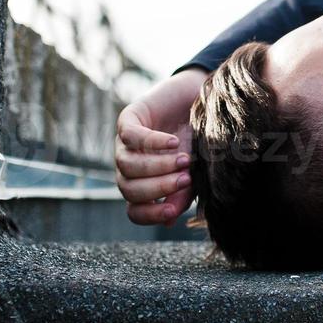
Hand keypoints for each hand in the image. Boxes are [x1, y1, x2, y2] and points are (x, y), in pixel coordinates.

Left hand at [115, 67, 207, 224]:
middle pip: (128, 190)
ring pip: (126, 166)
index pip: (134, 211)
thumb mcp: (194, 171)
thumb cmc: (196, 140)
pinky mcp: (127, 121)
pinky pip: (131, 137)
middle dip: (158, 188)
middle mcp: (129, 168)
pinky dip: (152, 142)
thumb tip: (168, 221)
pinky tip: (173, 142)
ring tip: (184, 159)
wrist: (197, 101)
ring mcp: (124, 145)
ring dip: (158, 166)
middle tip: (185, 178)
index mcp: (143, 185)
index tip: (171, 212)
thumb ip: (182, 194)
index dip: (149, 215)